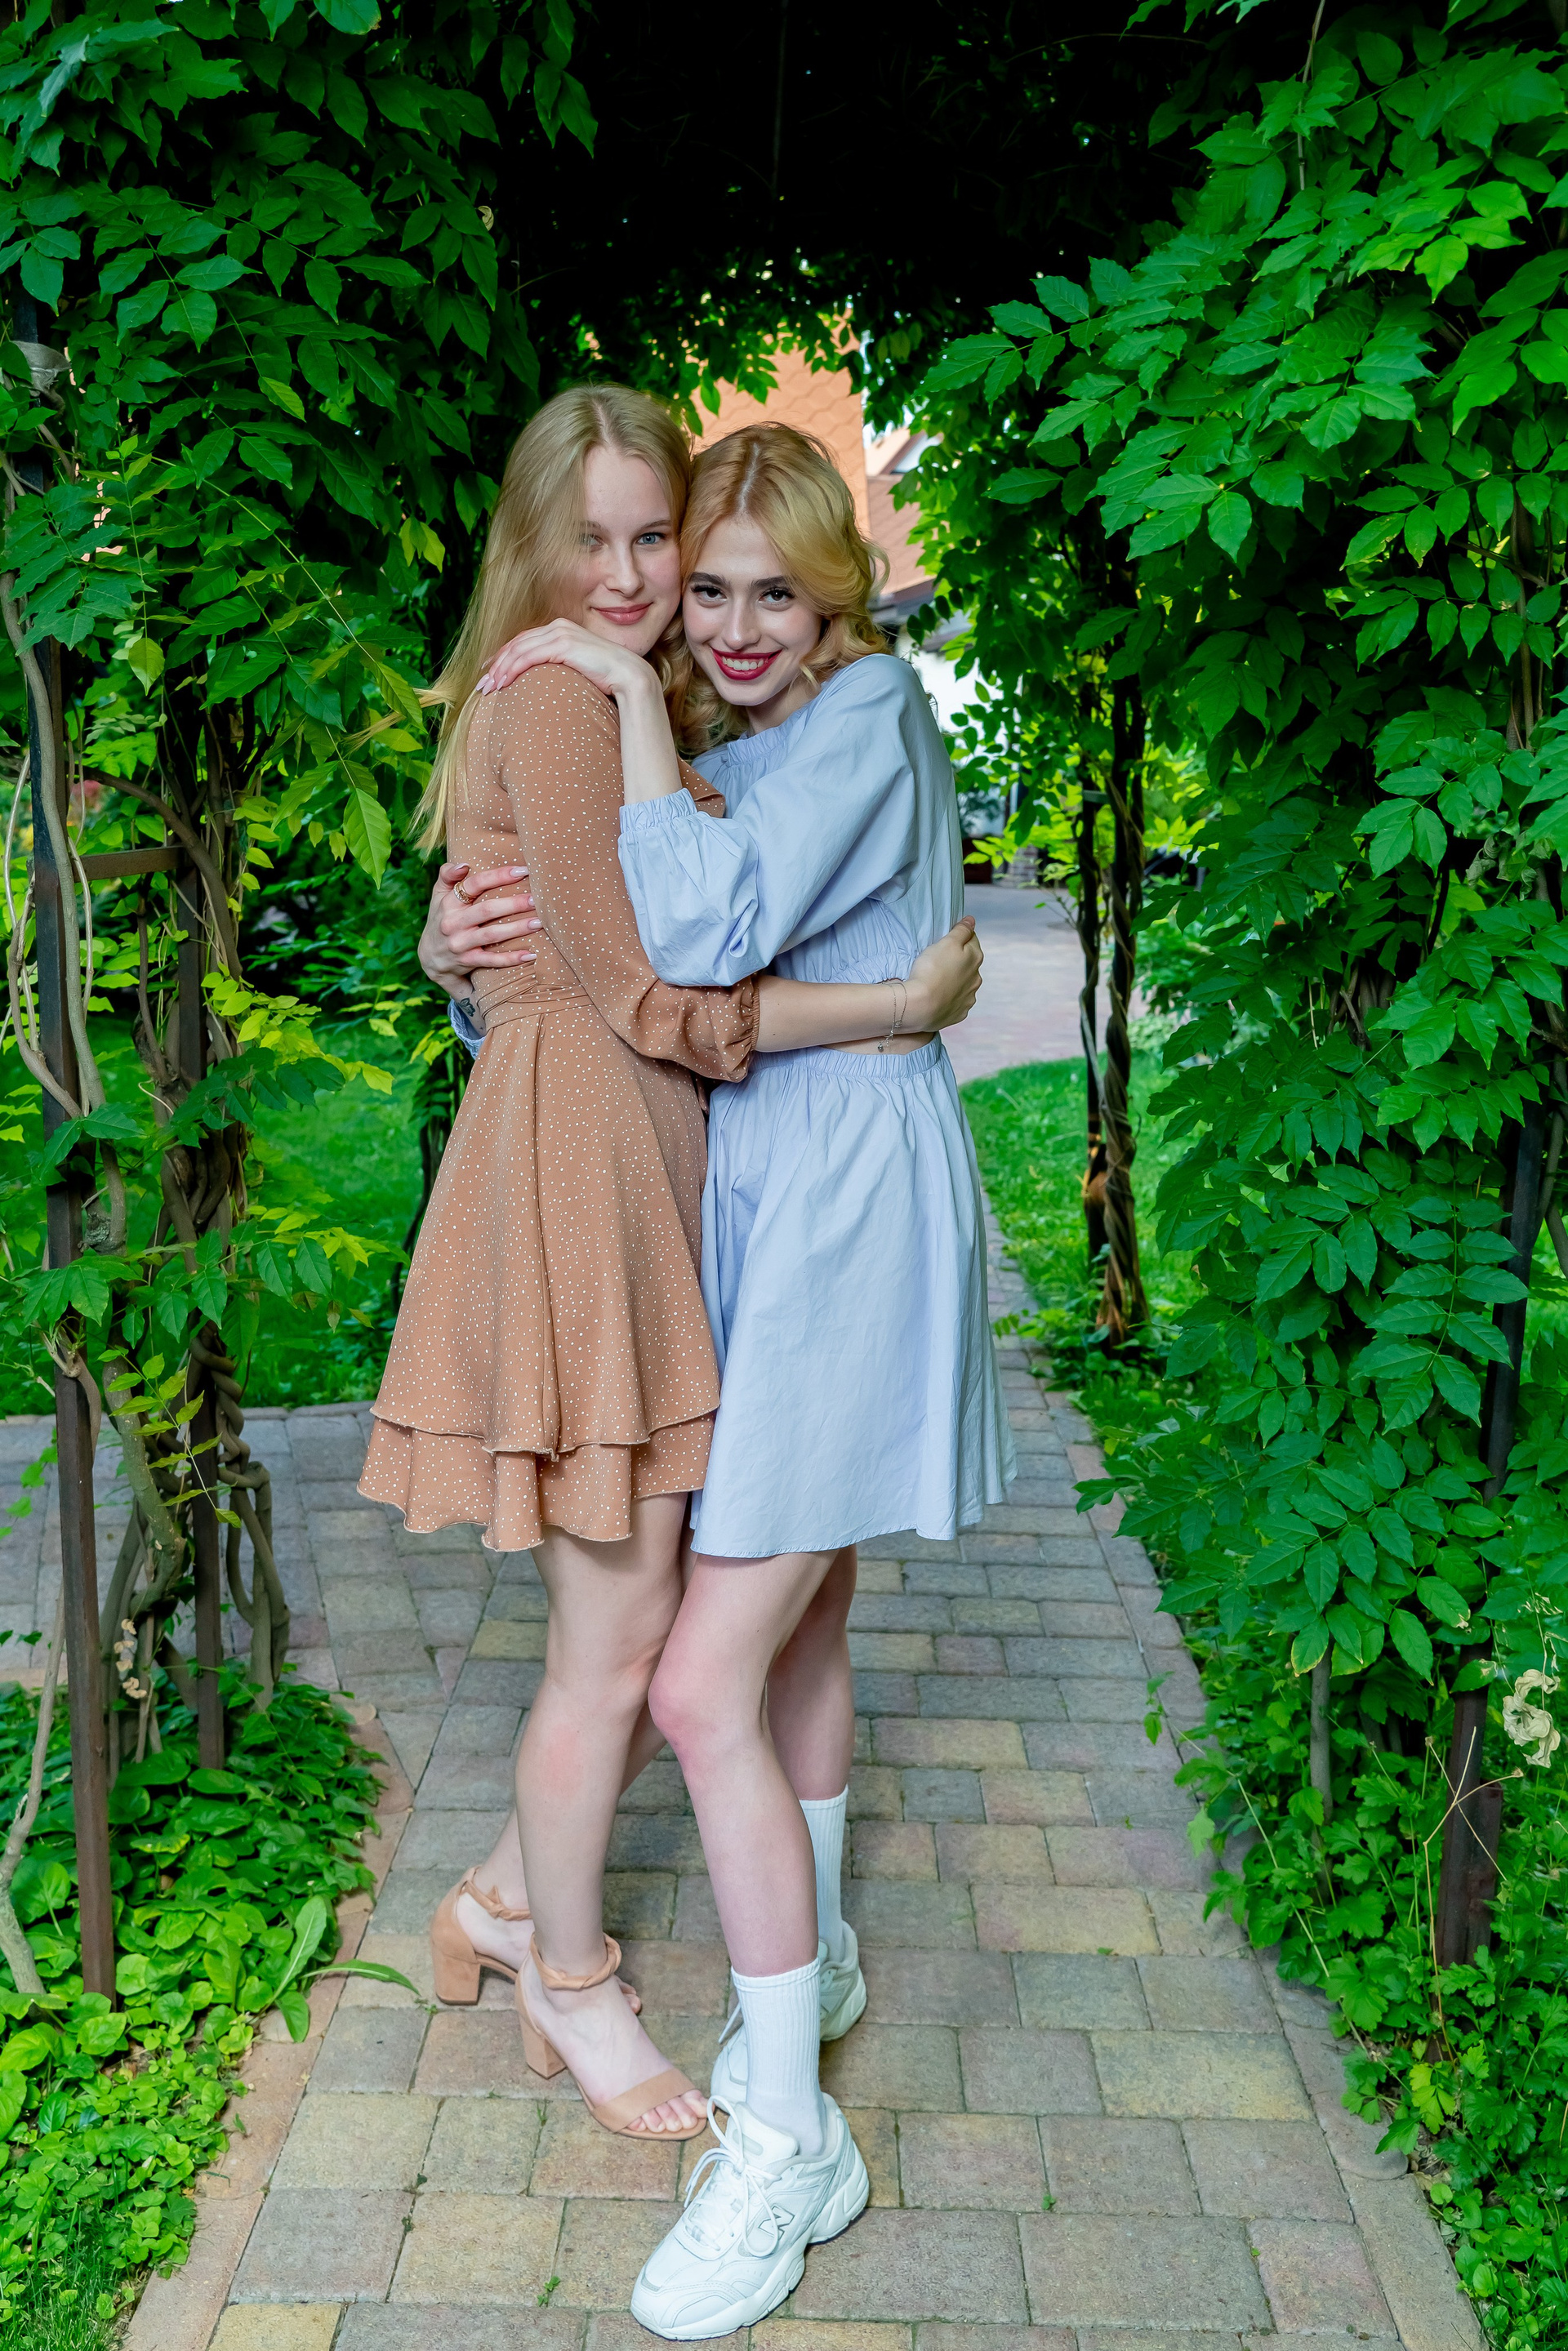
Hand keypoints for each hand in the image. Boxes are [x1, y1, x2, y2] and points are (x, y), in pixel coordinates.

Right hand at [419, 861, 541, 999]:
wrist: (431, 958)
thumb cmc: (442, 918)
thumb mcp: (438, 895)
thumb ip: (447, 875)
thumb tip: (464, 864)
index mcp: (449, 902)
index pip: (474, 884)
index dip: (498, 876)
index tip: (522, 871)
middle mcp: (453, 922)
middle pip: (487, 910)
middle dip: (513, 904)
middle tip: (536, 899)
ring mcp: (460, 944)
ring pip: (492, 935)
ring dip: (517, 929)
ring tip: (539, 923)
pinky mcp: (468, 961)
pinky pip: (492, 960)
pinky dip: (511, 959)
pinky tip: (531, 954)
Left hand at [479, 618, 655, 704]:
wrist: (629, 675)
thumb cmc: (606, 677)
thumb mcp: (578, 669)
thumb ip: (560, 667)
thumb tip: (545, 682)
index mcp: (561, 630)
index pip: (524, 641)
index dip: (504, 657)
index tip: (489, 672)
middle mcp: (558, 627)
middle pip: (517, 644)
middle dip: (496, 665)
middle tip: (482, 684)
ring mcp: (560, 633)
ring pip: (519, 650)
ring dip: (500, 670)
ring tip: (488, 688)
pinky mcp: (562, 644)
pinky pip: (528, 656)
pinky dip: (512, 669)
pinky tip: (502, 683)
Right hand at [906, 917, 981, 1031]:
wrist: (920, 1006)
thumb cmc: (931, 969)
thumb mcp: (946, 943)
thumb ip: (961, 931)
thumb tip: (972, 921)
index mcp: (975, 958)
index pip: (971, 939)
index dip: (959, 938)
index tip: (945, 941)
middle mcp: (976, 978)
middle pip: (969, 963)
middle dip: (958, 960)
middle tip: (938, 961)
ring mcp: (969, 998)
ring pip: (964, 984)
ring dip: (955, 980)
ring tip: (937, 980)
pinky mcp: (960, 1013)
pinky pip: (957, 1002)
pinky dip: (950, 998)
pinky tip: (938, 996)